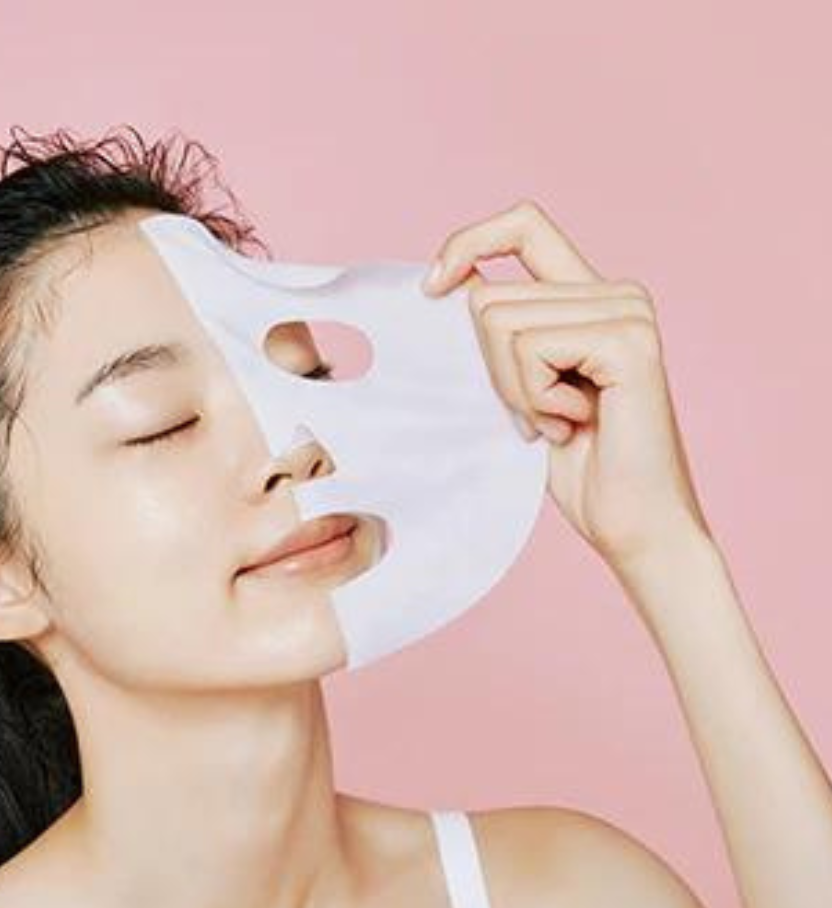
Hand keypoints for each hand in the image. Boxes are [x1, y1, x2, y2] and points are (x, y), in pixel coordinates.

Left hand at [422, 200, 712, 568]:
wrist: (632, 524)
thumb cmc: (578, 466)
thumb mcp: (521, 388)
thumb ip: (500, 334)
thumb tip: (444, 287)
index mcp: (589, 297)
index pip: (523, 225)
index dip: (469, 242)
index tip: (432, 288)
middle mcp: (615, 292)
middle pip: (488, 297)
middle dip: (492, 370)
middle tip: (540, 415)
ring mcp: (627, 311)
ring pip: (500, 323)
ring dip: (515, 391)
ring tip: (560, 422)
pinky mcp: (627, 341)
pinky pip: (529, 349)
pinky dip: (535, 399)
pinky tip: (574, 425)